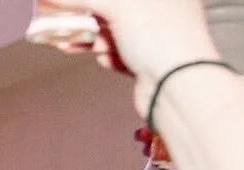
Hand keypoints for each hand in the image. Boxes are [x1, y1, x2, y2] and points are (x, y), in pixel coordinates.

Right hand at [42, 0, 217, 114]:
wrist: (175, 86)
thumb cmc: (160, 38)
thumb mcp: (119, 7)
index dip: (95, 0)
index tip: (71, 3)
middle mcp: (167, 9)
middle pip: (118, 9)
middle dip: (92, 17)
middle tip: (67, 22)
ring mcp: (160, 36)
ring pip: (118, 33)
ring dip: (97, 40)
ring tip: (81, 47)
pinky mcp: (152, 61)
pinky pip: (123, 53)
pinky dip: (111, 56)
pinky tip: (107, 59)